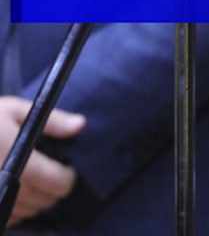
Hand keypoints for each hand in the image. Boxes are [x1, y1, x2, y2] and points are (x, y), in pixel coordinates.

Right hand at [0, 95, 84, 225]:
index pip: (54, 182)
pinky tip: (16, 190)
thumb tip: (81, 125)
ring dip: (36, 200)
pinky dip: (16, 208)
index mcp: (15, 157)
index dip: (68, 178)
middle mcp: (3, 181)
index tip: (69, 170)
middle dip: (53, 189)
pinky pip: (8, 217)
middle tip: (53, 174)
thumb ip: (53, 121)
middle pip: (43, 200)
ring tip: (35, 181)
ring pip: (27, 212)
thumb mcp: (17, 110)